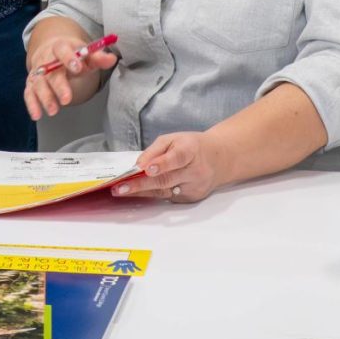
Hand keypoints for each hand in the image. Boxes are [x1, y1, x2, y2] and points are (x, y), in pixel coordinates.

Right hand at [23, 35, 115, 120]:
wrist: (51, 49)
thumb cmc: (72, 54)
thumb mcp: (86, 53)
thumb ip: (98, 57)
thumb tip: (111, 59)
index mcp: (60, 47)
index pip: (62, 50)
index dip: (68, 58)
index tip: (77, 68)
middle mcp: (46, 59)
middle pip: (51, 72)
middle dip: (58, 86)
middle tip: (66, 99)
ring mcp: (37, 71)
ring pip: (38, 84)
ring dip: (45, 97)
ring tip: (53, 111)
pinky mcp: (31, 83)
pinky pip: (29, 93)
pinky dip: (31, 104)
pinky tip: (37, 115)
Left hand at [112, 130, 231, 202]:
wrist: (218, 160)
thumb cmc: (190, 146)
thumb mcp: (173, 139)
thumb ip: (155, 151)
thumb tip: (139, 165)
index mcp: (190, 151)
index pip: (176, 158)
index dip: (162, 164)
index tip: (146, 169)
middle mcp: (194, 172)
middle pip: (167, 179)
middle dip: (141, 184)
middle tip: (120, 187)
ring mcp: (194, 188)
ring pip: (164, 191)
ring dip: (141, 192)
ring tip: (120, 191)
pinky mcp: (191, 199)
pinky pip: (168, 197)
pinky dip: (151, 194)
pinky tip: (136, 192)